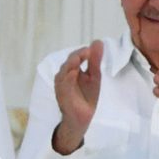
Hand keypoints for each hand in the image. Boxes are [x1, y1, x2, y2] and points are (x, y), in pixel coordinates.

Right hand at [52, 40, 102, 154]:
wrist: (83, 117)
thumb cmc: (86, 96)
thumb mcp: (93, 76)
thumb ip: (94, 60)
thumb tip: (97, 41)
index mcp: (70, 71)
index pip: (74, 57)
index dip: (82, 52)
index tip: (91, 49)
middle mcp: (63, 77)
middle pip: (68, 63)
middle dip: (77, 56)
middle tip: (87, 51)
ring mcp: (61, 87)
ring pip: (63, 73)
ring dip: (71, 65)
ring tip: (79, 58)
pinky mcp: (62, 96)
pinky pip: (63, 86)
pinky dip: (67, 79)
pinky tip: (73, 73)